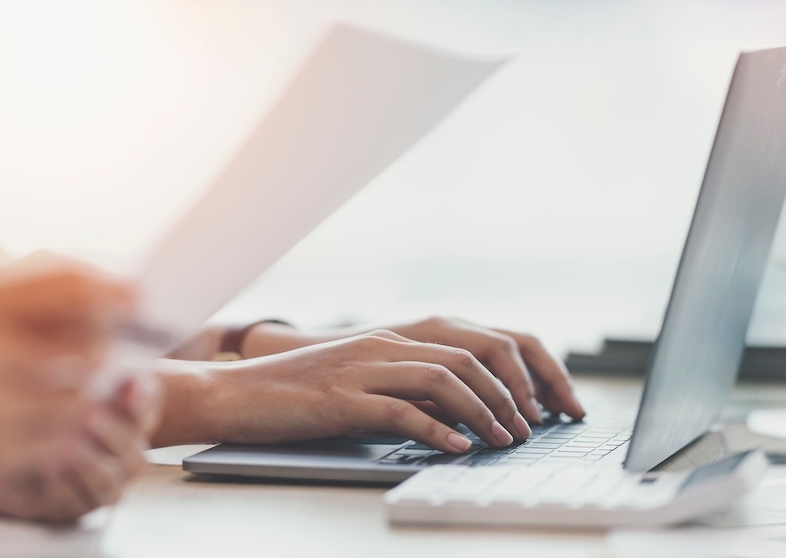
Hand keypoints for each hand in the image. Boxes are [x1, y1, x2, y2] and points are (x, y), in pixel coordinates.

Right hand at [0, 269, 135, 521]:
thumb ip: (19, 300)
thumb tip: (102, 288)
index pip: (68, 290)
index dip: (115, 293)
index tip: (140, 298)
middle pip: (85, 344)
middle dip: (104, 348)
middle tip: (109, 349)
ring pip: (80, 395)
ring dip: (85, 392)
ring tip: (63, 387)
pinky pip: (60, 436)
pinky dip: (63, 428)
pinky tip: (38, 420)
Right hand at [242, 316, 583, 423]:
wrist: (235, 393)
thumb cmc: (300, 394)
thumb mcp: (367, 383)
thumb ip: (413, 389)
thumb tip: (464, 414)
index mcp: (399, 337)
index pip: (483, 340)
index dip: (524, 370)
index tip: (549, 403)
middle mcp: (388, 343)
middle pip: (474, 355)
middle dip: (514, 392)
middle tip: (534, 427)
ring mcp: (365, 366)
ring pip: (445, 378)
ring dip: (484, 410)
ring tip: (505, 440)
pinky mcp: (342, 397)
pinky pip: (401, 409)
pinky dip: (436, 429)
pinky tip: (459, 448)